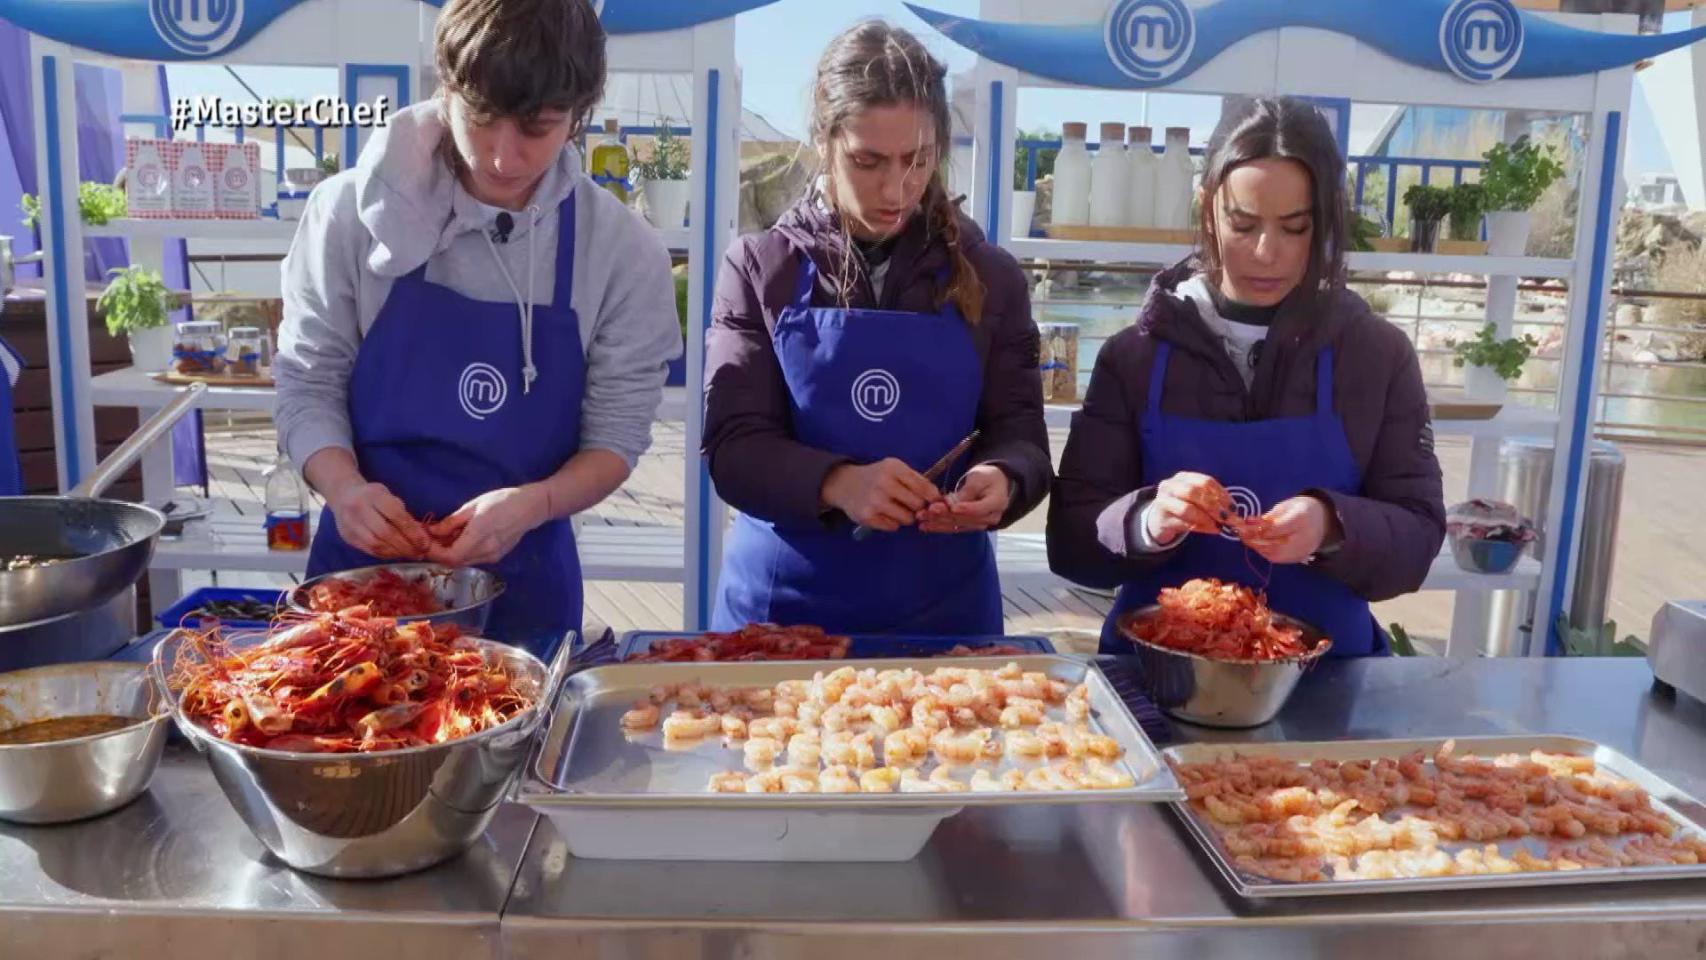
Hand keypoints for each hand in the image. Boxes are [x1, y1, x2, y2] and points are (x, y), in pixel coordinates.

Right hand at [329, 481, 430, 558]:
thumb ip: (404, 514)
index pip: (396, 515)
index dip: (412, 531)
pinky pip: (369, 550)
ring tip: (411, 554)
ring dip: (397, 552)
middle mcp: (359, 509)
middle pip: (385, 533)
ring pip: (376, 545)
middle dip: (406, 546)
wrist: (343, 495)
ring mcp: (350, 524)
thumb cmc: (373, 496)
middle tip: (420, 552)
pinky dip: (386, 554)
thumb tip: (422, 536)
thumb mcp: (389, 497)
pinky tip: (396, 554)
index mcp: (374, 495)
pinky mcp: (347, 537)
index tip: (425, 543)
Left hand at [426, 485, 551, 566]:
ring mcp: (492, 556)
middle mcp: (485, 550)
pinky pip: (473, 559)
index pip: (449, 556)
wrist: (531, 507)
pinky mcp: (496, 557)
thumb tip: (432, 531)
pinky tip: (462, 539)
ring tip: (446, 536)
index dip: (433, 552)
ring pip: (463, 562)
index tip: (425, 540)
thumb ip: (452, 521)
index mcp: (478, 535)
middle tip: (432, 537)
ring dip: (451, 553)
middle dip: (440, 552)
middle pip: (454, 562)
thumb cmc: (502, 500)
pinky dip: (462, 552)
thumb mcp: (473, 506)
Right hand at [821, 458, 942, 532]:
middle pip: (918, 505)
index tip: (936, 502)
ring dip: (905, 516)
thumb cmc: (877, 476)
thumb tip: (939, 500)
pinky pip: (893, 527)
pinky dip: (892, 523)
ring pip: (907, 519)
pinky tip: (884, 513)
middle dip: (918, 507)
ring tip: (895, 508)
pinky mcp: (867, 516)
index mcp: (893, 468)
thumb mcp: (894, 469)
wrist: (845, 484)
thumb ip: (916, 480)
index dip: (934, 497)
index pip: (924, 486)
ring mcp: (875, 501)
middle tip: (911, 505)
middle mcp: (884, 483)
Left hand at [918, 464, 1009, 532]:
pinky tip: (925, 526)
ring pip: (957, 524)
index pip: (980, 508)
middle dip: (945, 514)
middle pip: (965, 518)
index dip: (966, 509)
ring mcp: (980, 524)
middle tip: (928, 510)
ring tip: (922, 518)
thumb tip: (951, 504)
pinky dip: (939, 526)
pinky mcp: (969, 526)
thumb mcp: (978, 478)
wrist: (993, 483)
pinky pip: (954, 528)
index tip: (951, 507)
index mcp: (997, 502)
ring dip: (938, 522)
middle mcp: (990, 517)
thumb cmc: (986, 477)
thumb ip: (967, 491)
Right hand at [1145, 471, 1232, 544]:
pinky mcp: (1162, 519)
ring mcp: (1164, 501)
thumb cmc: (1184, 506)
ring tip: (1218, 526)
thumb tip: (1233, 511)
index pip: (1205, 481)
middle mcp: (1171, 486)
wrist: (1159, 519)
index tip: (1233, 508)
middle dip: (1214, 506)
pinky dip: (1200, 527)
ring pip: (1187, 509)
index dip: (1221, 494)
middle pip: (1194, 492)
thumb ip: (1213, 501)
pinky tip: (1211, 530)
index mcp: (1183, 477)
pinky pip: (1183, 523)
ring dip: (1206, 518)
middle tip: (1228, 518)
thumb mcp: (1197, 499)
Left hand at [1241, 495, 1339, 563]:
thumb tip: (1249, 523)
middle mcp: (1305, 537)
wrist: (1322, 520)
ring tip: (1247, 538)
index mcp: (1302, 518)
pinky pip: (1279, 559)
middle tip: (1241, 534)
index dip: (1259, 528)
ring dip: (1258, 547)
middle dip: (1255, 540)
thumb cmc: (1299, 510)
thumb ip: (1268, 517)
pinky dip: (1265, 552)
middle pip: (1275, 545)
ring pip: (1275, 555)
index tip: (1245, 523)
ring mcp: (1303, 550)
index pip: (1278, 528)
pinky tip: (1258, 544)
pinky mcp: (1299, 558)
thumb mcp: (1284, 507)